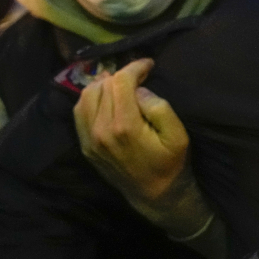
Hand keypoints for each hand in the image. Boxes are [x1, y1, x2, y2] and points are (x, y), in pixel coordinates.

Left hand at [73, 58, 189, 207]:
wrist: (154, 194)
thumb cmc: (170, 163)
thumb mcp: (178, 136)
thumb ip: (160, 107)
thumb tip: (139, 90)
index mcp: (124, 126)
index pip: (120, 81)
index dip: (135, 67)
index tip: (148, 65)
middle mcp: (101, 130)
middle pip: (104, 85)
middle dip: (122, 75)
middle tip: (138, 77)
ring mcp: (89, 139)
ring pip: (87, 94)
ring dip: (104, 84)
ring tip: (120, 85)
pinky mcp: (85, 145)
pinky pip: (79, 111)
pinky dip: (91, 98)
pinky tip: (106, 99)